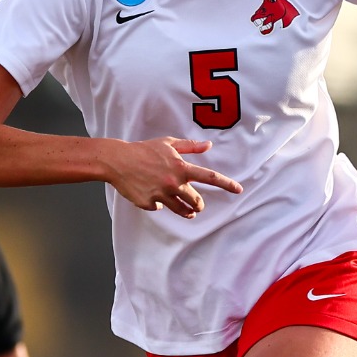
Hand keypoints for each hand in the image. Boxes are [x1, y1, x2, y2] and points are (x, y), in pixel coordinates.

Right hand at [102, 137, 243, 217]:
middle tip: (198, 205)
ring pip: (182, 211)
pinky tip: (153, 196)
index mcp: (181, 168)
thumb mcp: (168, 144)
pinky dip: (159, 204)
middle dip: (199, 205)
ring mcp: (161, 195)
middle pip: (196, 201)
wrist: (118, 161)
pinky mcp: (149, 203)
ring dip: (187, 212)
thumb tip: (208, 146)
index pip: (209, 177)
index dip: (226, 184)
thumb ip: (190, 147)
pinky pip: (160, 207)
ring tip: (188, 212)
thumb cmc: (143, 150)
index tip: (239, 190)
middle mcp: (174, 183)